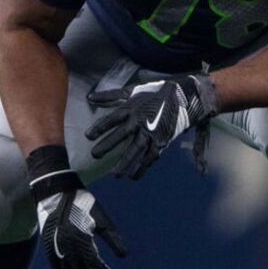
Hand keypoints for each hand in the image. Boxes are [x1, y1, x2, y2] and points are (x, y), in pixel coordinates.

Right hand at [36, 184, 127, 268]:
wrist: (56, 192)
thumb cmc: (82, 203)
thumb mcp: (102, 219)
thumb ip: (113, 238)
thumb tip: (125, 255)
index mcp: (80, 237)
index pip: (93, 263)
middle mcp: (65, 244)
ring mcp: (54, 246)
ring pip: (70, 268)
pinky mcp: (48, 245)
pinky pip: (59, 264)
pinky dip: (69, 267)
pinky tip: (78, 265)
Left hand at [86, 74, 217, 178]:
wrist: (179, 98)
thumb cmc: (151, 95)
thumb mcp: (130, 92)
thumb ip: (110, 97)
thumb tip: (89, 97)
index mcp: (131, 108)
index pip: (112, 119)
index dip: (100, 127)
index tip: (88, 136)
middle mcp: (140, 121)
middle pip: (122, 135)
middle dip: (108, 145)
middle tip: (95, 155)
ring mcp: (151, 133)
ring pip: (137, 150)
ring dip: (125, 162)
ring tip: (115, 174)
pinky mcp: (161, 142)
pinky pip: (150, 157)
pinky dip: (142, 168)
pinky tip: (133, 176)